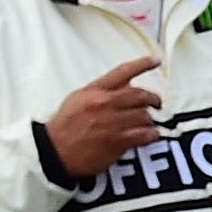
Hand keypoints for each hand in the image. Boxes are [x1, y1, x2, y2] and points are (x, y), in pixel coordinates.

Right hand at [45, 57, 162, 178]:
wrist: (55, 151)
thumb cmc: (64, 127)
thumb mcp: (77, 100)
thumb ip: (98, 91)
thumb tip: (119, 87)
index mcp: (94, 91)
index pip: (123, 72)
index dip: (142, 64)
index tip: (155, 60)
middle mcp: (105, 103)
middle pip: (140, 95)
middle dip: (153, 99)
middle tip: (156, 103)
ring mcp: (112, 122)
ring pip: (144, 115)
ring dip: (150, 120)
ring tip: (149, 123)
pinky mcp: (117, 141)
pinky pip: (144, 134)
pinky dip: (152, 134)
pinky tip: (151, 135)